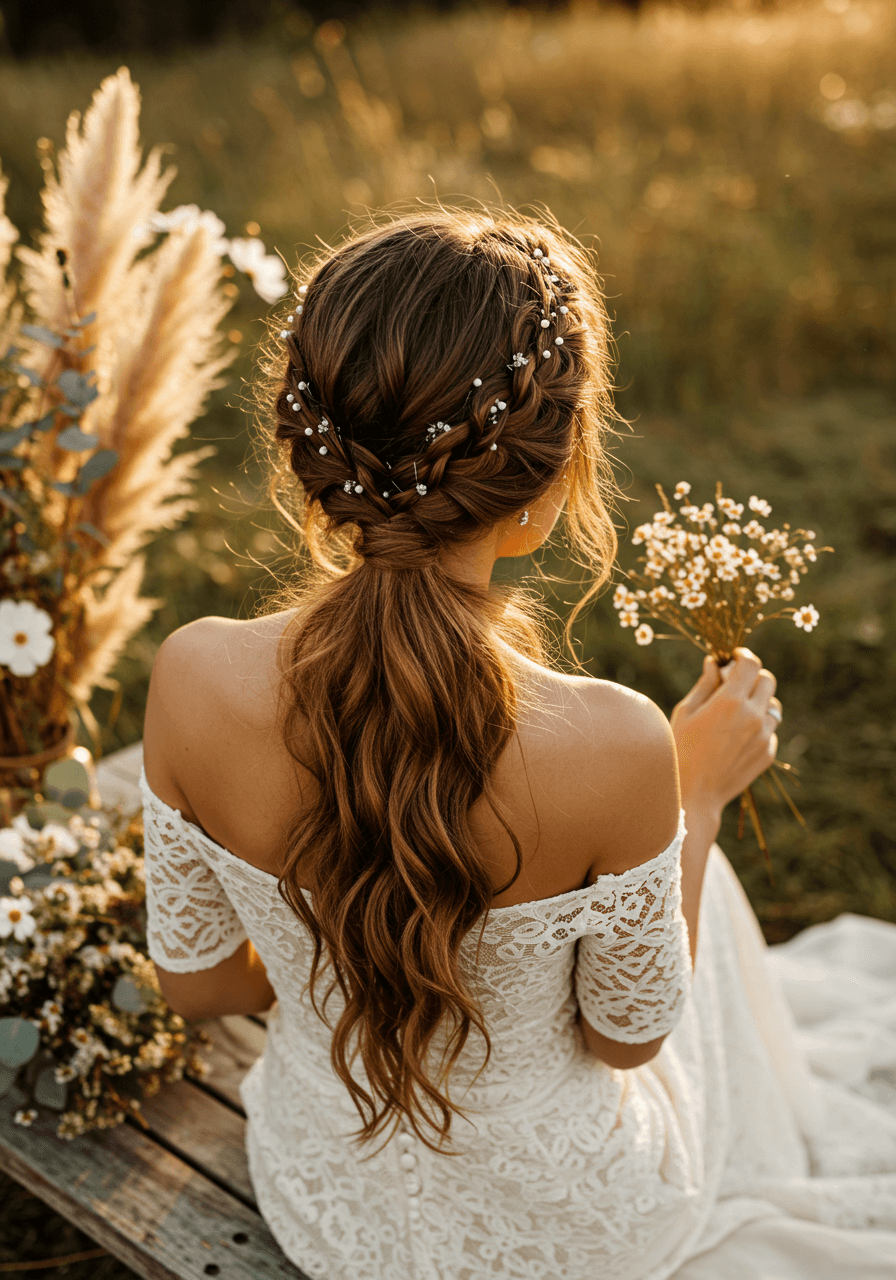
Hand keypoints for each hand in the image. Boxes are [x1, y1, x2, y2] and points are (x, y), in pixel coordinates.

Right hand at [670, 647, 781, 817]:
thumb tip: (714, 664)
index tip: (734, 658)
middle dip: (753, 676)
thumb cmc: (680, 750)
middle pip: (768, 680)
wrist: (693, 794)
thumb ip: (705, 684)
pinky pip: (770, 730)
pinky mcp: (767, 753)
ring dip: (758, 702)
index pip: (751, 664)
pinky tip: (736, 736)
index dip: (743, 656)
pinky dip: (758, 726)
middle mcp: (753, 716)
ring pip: (773, 706)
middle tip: (735, 683)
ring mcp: (763, 736)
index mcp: (730, 701)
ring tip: (736, 712)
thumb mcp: (685, 712)